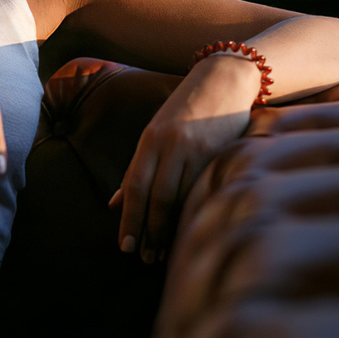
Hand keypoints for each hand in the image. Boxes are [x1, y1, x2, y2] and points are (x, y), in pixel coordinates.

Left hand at [110, 53, 258, 262]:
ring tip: (164, 252)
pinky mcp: (219, 151)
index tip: (125, 246)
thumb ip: (137, 169)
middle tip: (146, 258)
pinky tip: (190, 229)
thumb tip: (113, 203)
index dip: (129, 218)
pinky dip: (193, 211)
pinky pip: (203, 188)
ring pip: (180, 196)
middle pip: (156, 196)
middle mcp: (169, 144)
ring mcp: (195, 148)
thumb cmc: (186, 110)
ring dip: (170, 228)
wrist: (224, 79)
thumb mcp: (155, 134)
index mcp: (150, 140)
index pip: (135, 186)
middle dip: (150, 231)